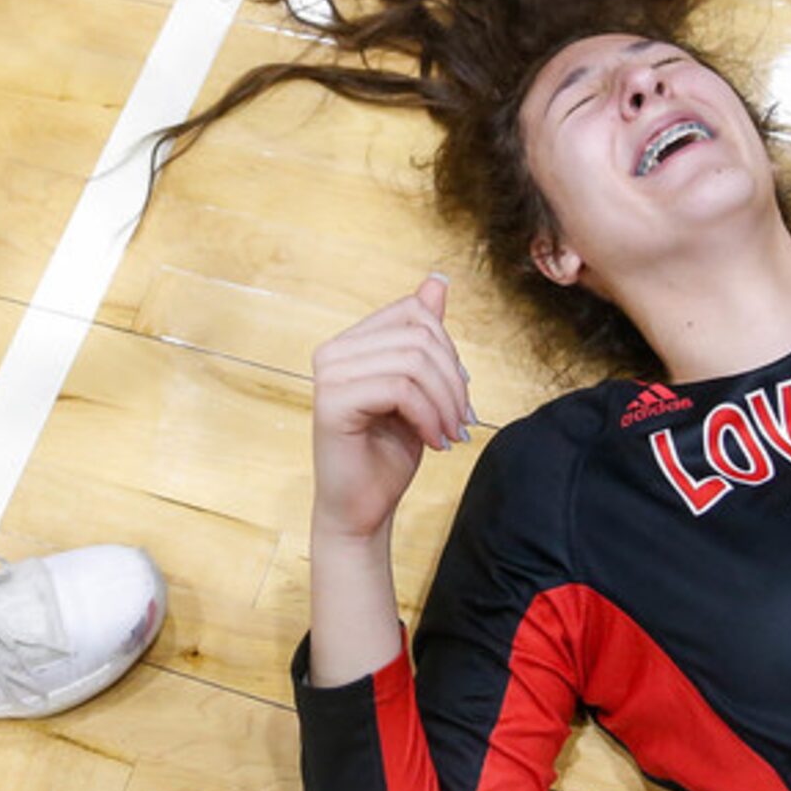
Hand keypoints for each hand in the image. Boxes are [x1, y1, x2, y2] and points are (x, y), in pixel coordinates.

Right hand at [309, 275, 474, 544]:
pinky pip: (400, 389)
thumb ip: (423, 337)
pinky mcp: (332, 402)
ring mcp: (329, 374)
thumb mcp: (419, 389)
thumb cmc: (387, 453)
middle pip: (419, 334)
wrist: (363, 510)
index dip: (448, 349)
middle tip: (461, 421)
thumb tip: (436, 280)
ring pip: (413, 361)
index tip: (459, 394)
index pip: (413, 312)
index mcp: (351, 343)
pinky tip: (433, 442)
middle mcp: (332, 351)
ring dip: (445, 402)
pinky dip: (429, 417)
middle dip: (453, 379)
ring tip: (450, 434)